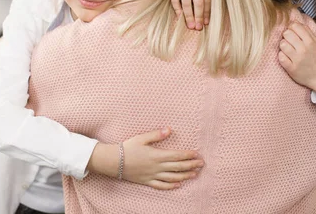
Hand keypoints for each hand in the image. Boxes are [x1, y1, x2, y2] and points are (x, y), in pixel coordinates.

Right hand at [87, 127, 203, 189]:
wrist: (113, 162)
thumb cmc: (127, 148)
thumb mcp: (141, 138)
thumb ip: (156, 135)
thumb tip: (169, 130)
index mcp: (157, 155)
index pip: (177, 155)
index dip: (188, 155)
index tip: (197, 154)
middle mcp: (157, 167)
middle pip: (178, 167)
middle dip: (191, 165)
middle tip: (201, 164)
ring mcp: (152, 175)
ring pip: (173, 177)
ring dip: (185, 176)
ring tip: (194, 174)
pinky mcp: (147, 181)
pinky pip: (161, 185)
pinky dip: (171, 186)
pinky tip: (178, 185)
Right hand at [149, 0, 210, 30]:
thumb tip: (207, 10)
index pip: (207, 0)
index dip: (207, 13)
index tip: (206, 23)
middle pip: (198, 3)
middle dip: (199, 17)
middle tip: (198, 28)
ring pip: (187, 3)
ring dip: (188, 16)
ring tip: (190, 25)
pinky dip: (178, 9)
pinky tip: (180, 16)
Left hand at [278, 22, 315, 92]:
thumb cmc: (315, 57)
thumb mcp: (315, 42)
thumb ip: (306, 31)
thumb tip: (294, 21)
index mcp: (310, 41)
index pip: (295, 26)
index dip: (291, 28)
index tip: (292, 33)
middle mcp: (304, 49)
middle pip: (286, 34)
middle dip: (286, 36)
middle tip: (289, 42)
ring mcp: (297, 59)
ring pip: (282, 44)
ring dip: (283, 46)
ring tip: (287, 49)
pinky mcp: (291, 68)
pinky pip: (280, 57)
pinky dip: (281, 56)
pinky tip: (286, 57)